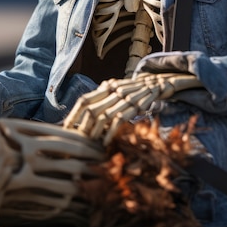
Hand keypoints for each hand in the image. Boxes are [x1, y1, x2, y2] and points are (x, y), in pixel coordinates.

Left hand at [63, 71, 202, 144]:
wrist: (161, 82)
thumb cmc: (136, 91)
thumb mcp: (118, 90)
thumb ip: (104, 98)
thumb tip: (86, 115)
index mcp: (107, 86)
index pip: (84, 100)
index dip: (73, 115)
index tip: (65, 129)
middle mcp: (113, 90)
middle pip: (90, 109)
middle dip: (80, 126)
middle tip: (74, 141)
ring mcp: (124, 97)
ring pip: (103, 115)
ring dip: (93, 132)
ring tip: (88, 144)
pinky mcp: (136, 105)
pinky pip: (119, 120)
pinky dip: (110, 132)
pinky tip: (105, 142)